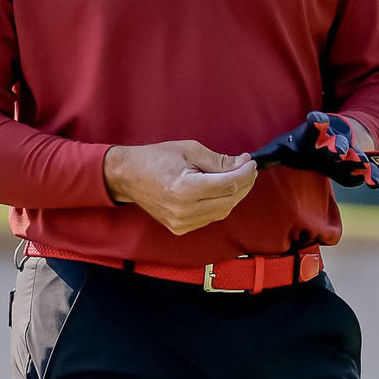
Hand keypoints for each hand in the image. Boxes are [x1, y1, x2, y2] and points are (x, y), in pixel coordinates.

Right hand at [103, 141, 256, 234]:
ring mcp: (181, 222)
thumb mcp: (189, 150)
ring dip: (233, 195)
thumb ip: (218, 160)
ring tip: (233, 177)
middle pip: (229, 201)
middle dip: (243, 184)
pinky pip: (210, 218)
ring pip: (222, 212)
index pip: (229, 185)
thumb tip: (243, 163)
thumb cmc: (155, 158)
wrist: (128, 175)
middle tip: (246, 169)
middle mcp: (184, 210)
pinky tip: (217, 191)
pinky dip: (219, 204)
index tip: (250, 162)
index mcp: (186, 189)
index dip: (245, 174)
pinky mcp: (180, 228)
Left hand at [251, 111, 378, 187]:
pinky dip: (373, 175)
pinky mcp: (360, 164)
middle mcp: (334, 138)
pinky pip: (369, 169)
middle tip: (336, 151)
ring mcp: (350, 150)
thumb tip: (243, 161)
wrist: (332, 145)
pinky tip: (375, 183)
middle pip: (337, 140)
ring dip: (358, 159)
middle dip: (337, 145)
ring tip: (363, 167)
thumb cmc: (302, 146)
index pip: (317, 120)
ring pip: (356, 154)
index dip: (317, 120)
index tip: (316, 120)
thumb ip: (266, 156)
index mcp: (315, 130)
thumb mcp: (284, 149)